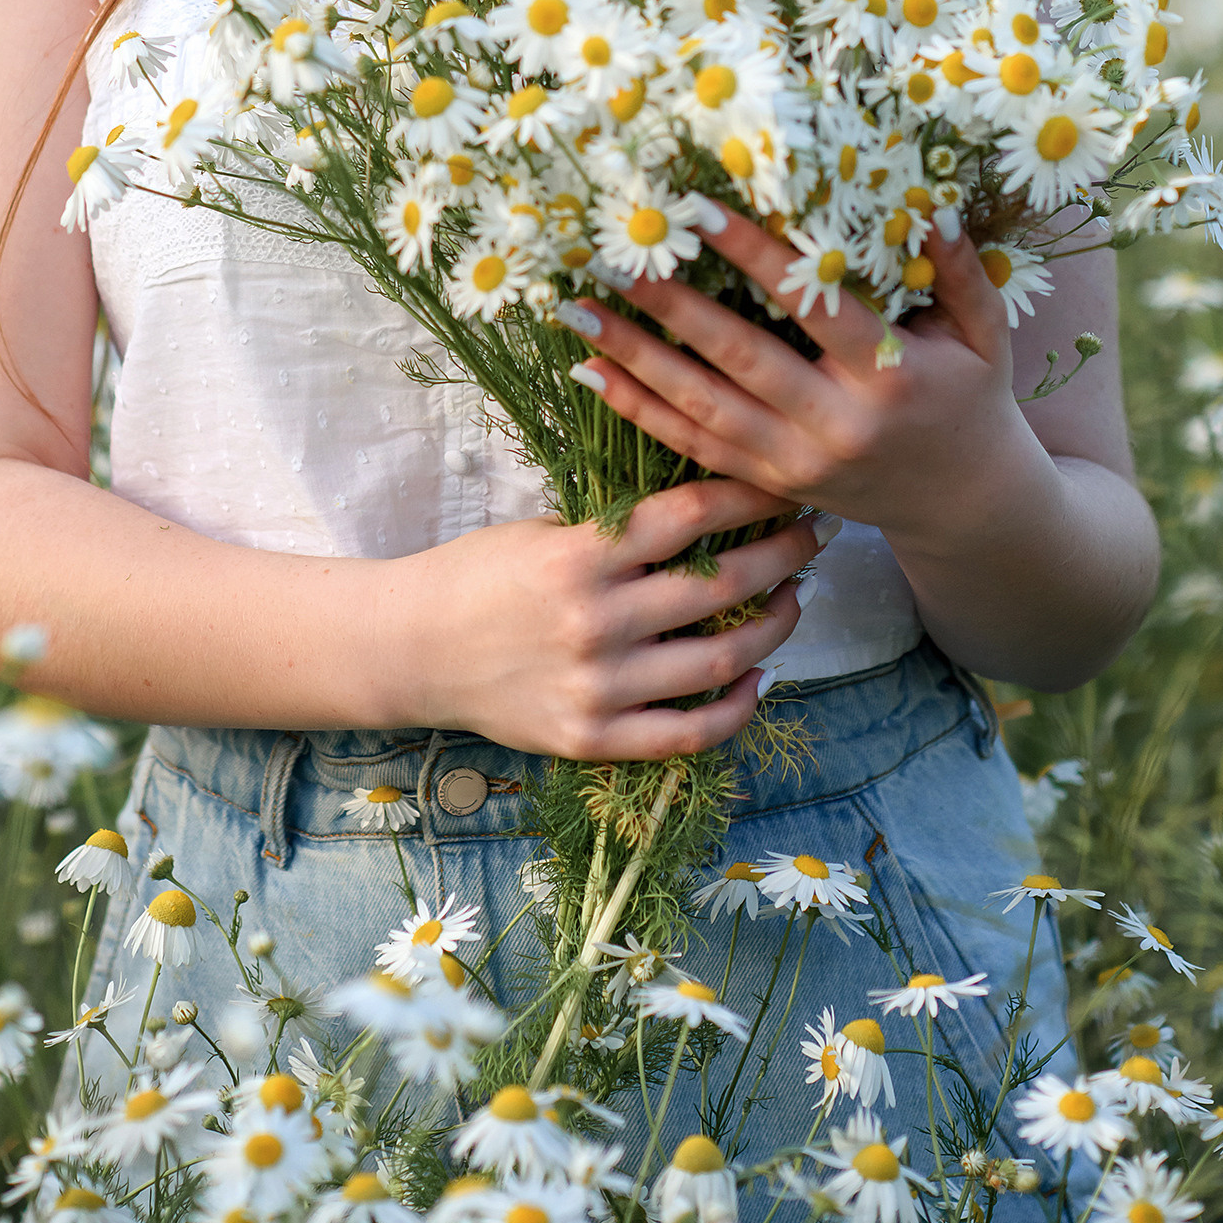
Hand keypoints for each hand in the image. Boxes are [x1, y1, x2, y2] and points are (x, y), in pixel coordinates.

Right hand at [381, 473, 823, 759]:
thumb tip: (708, 502)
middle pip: (721, 586)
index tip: (786, 484)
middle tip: (812, 535)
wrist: (410, 648)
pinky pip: (688, 731)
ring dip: (773, 627)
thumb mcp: (542, 528)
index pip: (691, 516)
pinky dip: (736, 708)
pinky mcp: (592, 738)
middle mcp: (594, 621)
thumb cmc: (478, 574)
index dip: (751, 496)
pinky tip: (756, 679)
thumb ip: (616, 526)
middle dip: (782, 555)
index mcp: (580, 554)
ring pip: (720, 661)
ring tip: (793, 600)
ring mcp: (597, 687)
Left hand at [565, 207, 1049, 546]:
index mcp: (887, 376)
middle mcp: (835, 424)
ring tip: (577, 312)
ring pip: (702, 408)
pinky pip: (694, 448)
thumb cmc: (972, 399)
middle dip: (670, 307)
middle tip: (614, 260)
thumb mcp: (984, 334)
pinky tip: (590, 374)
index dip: (756, 259)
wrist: (964, 504)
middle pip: (739, 358)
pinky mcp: (770, 484)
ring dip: (634, 359)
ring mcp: (796, 462)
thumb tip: (930, 202)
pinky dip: (638, 412)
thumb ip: (959, 270)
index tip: (701, 211)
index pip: (812, 307)